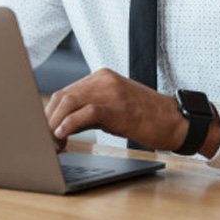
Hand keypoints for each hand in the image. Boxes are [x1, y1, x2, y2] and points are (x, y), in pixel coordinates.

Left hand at [44, 68, 188, 151]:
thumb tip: (61, 126)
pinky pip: (86, 112)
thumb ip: (89, 110)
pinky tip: (62, 136)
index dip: (50, 112)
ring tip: (51, 142)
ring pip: (69, 101)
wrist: (176, 120)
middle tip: (43, 140)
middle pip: (62, 95)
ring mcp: (111, 91)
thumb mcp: (114, 108)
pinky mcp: (118, 107)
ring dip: (54, 123)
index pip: (65, 91)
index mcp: (101, 77)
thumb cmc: (146, 117)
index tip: (43, 130)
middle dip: (48, 119)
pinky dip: (70, 124)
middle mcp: (103, 79)